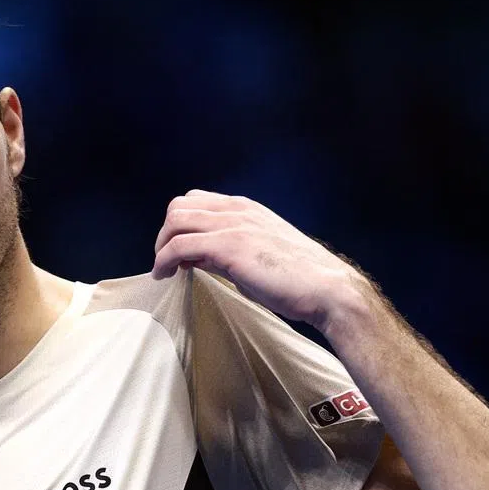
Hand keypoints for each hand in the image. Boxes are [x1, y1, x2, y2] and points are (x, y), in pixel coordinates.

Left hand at [152, 189, 363, 328]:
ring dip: (161, 246)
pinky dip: (164, 260)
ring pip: (175, 221)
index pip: (196, 200)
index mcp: (246, 208)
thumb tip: (197, 257)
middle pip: (179, 206)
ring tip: (163, 270)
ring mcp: (232, 225)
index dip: (181, 225)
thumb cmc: (297, 278)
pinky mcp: (228, 246)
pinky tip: (166, 275)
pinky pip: (179, 246)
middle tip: (167, 261)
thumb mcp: (258, 253)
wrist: (327, 289)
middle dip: (165, 233)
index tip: (179, 251)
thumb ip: (228, 249)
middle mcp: (236, 210)